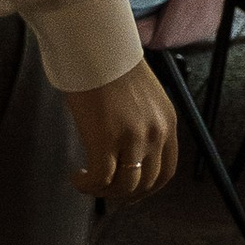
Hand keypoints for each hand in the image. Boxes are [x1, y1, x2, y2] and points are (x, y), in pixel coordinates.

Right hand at [64, 59, 180, 200]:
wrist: (98, 48)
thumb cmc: (113, 68)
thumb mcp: (145, 99)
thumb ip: (144, 125)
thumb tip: (129, 153)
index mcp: (167, 123)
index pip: (166, 172)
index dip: (147, 189)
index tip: (130, 194)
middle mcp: (155, 134)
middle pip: (145, 184)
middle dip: (124, 195)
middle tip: (104, 192)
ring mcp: (132, 139)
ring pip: (123, 186)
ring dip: (104, 192)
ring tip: (87, 182)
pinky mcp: (106, 140)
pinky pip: (100, 178)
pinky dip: (87, 185)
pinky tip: (77, 177)